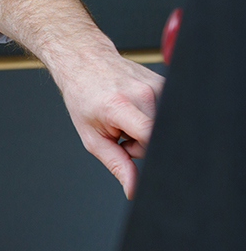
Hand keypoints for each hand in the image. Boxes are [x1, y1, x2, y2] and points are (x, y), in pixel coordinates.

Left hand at [0, 0, 165, 197]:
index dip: (152, 156)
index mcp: (120, 106)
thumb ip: (117, 165)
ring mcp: (159, 86)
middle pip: (158, 140)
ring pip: (164, 129)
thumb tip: (134, 190)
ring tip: (127, 120)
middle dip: (142, 146)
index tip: (148, 164)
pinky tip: (137, 110)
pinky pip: (167, 115)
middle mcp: (144, 94)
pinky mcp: (167, 84)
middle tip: (121, 134)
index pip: (150, 137)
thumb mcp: (92, 137)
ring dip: (147, 132)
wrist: (85, 60)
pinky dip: (152, 120)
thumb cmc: (83, 97)